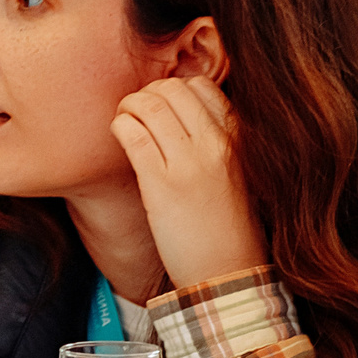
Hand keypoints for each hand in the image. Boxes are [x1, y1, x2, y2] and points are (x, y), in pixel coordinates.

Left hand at [112, 76, 266, 293]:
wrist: (228, 270)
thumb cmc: (226, 224)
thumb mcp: (234, 172)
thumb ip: (213, 141)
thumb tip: (176, 114)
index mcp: (237, 139)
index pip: (201, 86)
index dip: (172, 89)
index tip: (160, 107)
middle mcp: (215, 144)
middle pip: (171, 88)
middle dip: (145, 93)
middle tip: (135, 112)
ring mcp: (189, 163)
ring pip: (148, 105)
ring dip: (127, 107)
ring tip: (124, 122)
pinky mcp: (161, 184)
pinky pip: (132, 135)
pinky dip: (119, 127)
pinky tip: (119, 136)